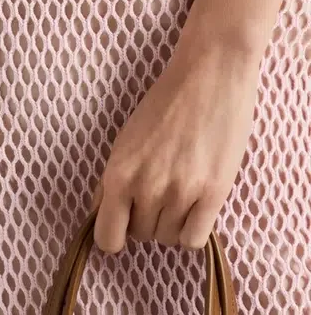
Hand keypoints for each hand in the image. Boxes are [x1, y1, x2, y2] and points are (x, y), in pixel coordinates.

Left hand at [91, 35, 260, 251]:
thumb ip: (113, 179)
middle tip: (160, 191)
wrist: (208, 75)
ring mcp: (180, 193)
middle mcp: (145, 187)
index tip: (125, 222)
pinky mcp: (213, 194)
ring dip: (172, 223)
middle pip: (140, 236)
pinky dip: (193, 229)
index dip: (115, 233)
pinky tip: (196, 207)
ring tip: (181, 191)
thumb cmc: (165, 103)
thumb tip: (101, 215)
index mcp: (117, 173)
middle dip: (146, 220)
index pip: (106, 237)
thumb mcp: (126, 140)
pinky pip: (194, 239)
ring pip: (168, 239)